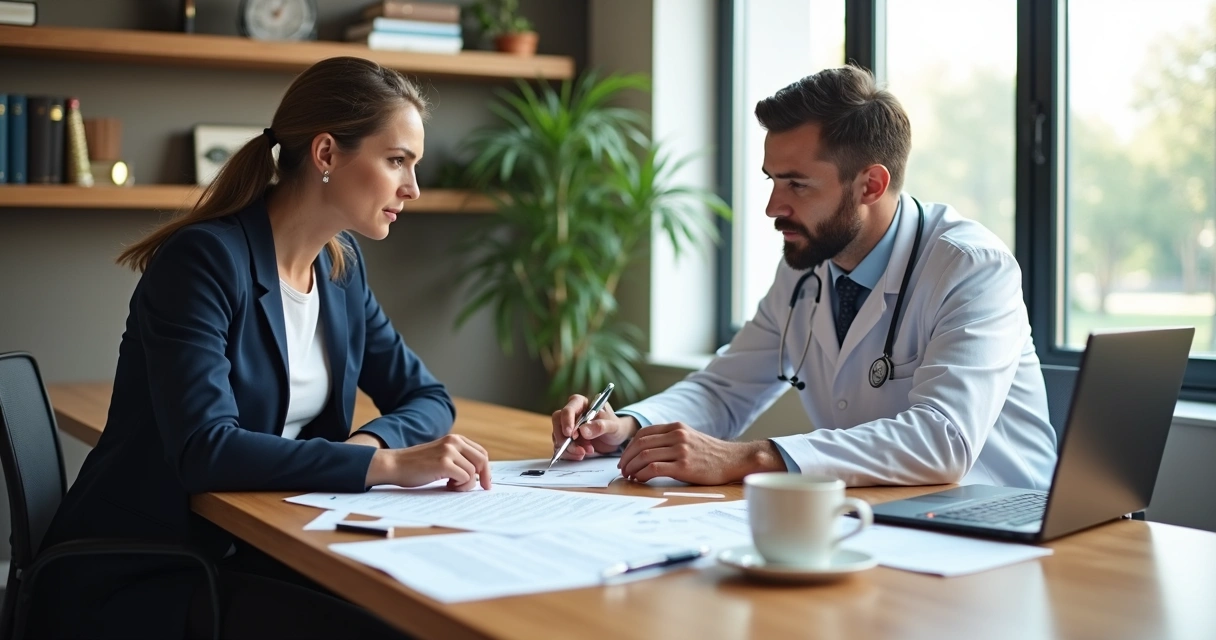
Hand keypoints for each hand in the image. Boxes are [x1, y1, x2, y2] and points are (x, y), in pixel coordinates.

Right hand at [365, 434, 491, 490]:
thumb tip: (479, 475)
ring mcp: (449, 451)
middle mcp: (454, 442)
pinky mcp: (444, 463)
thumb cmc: (416, 465)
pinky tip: (447, 486)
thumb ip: (457, 459)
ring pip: (473, 472)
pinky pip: (465, 477)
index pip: (481, 452)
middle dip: (485, 477)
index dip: (486, 468)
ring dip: (466, 484)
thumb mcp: (440, 455)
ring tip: (450, 485)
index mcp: (455, 439)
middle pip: (482, 460)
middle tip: (483, 488)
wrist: (394, 465)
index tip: (486, 482)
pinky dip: (460, 486)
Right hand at [551, 395, 638, 460]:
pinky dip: (569, 454)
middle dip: (565, 438)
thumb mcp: (613, 426)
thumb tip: (583, 431)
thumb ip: (600, 426)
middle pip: (557, 422)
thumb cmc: (615, 426)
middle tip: (578, 449)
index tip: (570, 434)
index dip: (567, 421)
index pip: (568, 409)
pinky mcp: (567, 440)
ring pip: (558, 437)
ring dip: (570, 448)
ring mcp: (567, 427)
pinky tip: (581, 455)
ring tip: (587, 451)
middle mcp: (571, 414)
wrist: (616, 438)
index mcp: (581, 403)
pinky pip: (561, 448)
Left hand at [618, 422, 786, 484]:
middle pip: (640, 444)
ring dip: (632, 467)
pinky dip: (642, 474)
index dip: (629, 447)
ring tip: (629, 476)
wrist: (732, 460)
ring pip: (644, 456)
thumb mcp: (689, 438)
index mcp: (676, 427)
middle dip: (627, 458)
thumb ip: (670, 439)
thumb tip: (645, 450)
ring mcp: (680, 450)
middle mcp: (677, 435)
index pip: (643, 433)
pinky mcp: (683, 466)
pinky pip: (653, 468)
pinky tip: (640, 480)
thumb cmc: (710, 454)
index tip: (625, 458)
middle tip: (622, 469)